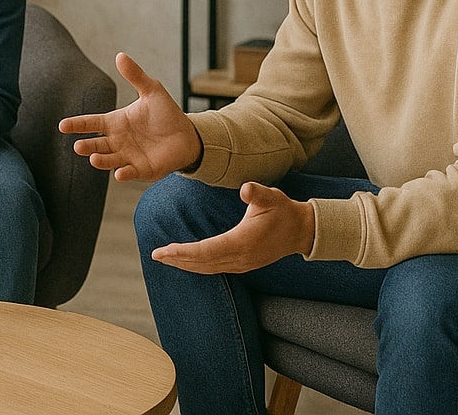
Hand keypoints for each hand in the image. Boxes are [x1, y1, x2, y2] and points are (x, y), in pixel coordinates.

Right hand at [58, 52, 201, 180]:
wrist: (187, 135)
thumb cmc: (166, 113)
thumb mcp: (152, 91)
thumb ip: (135, 75)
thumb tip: (120, 55)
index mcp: (116, 122)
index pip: (91, 123)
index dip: (77, 124)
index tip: (62, 126)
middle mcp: (118, 141)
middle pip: (96, 144)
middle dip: (86, 146)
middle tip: (78, 146)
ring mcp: (128, 156)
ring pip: (109, 160)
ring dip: (100, 160)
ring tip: (93, 158)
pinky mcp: (141, 169)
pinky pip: (129, 172)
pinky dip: (123, 173)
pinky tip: (119, 173)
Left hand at [151, 181, 314, 273]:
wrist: (302, 231)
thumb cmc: (283, 211)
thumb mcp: (272, 197)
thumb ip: (257, 193)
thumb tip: (245, 189)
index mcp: (243, 242)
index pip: (207, 250)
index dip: (184, 252)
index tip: (164, 250)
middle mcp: (240, 257)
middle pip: (203, 263)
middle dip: (178, 259)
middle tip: (155, 255)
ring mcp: (242, 264)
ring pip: (207, 268)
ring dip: (185, 264)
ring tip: (165, 258)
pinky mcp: (243, 265)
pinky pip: (215, 268)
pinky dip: (197, 266)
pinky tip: (185, 261)